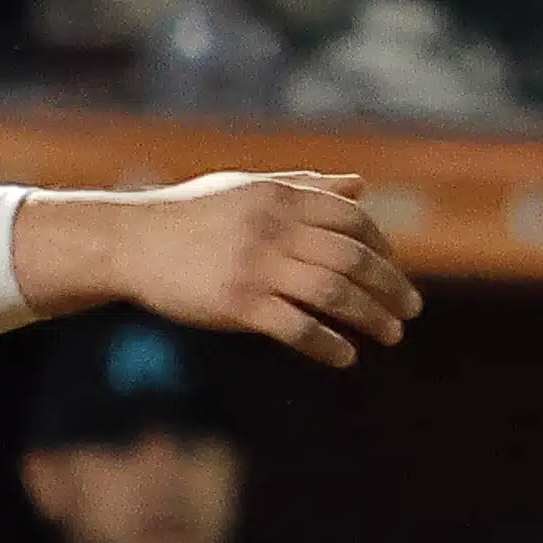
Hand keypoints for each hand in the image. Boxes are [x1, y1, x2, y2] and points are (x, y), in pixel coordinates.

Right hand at [43, 170, 419, 365]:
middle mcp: (273, 229)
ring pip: (334, 294)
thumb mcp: (249, 189)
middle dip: (391, 287)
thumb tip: (361, 186)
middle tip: (410, 311)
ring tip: (391, 335)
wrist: (131, 243)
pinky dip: (328, 345)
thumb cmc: (192, 214)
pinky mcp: (238, 305)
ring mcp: (256, 268)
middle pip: (353, 259)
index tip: (392, 270)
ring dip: (371, 317)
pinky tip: (344, 356)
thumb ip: (306, 186)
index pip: (353, 221)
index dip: (383, 247)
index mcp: (279, 198)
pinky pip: (298, 328)